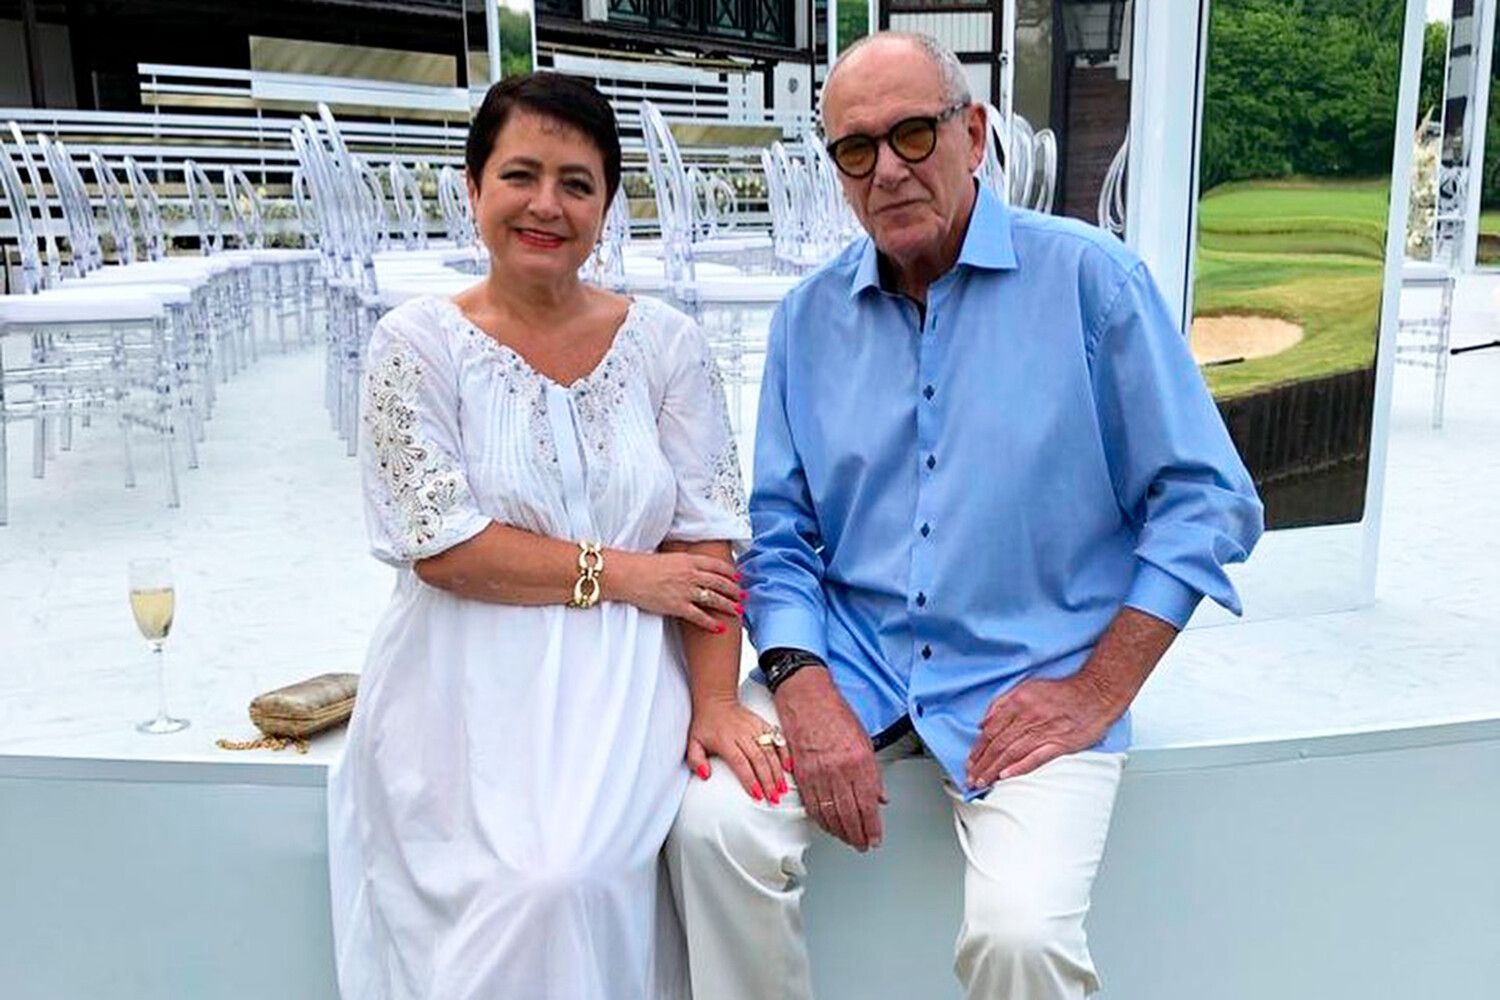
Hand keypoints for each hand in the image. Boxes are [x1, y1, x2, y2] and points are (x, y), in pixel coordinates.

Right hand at [610, 550, 743, 631]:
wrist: (628, 574)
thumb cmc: (642, 565)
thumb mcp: (668, 557)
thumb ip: (683, 562)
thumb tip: (692, 566)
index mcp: (688, 560)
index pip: (716, 566)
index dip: (729, 572)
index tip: (737, 577)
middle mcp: (690, 575)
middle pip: (719, 583)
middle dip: (734, 590)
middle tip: (743, 596)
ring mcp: (685, 591)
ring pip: (713, 599)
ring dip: (728, 606)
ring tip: (738, 611)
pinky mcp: (677, 606)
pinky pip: (699, 616)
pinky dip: (711, 623)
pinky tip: (719, 627)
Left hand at [685, 699, 791, 803]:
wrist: (716, 700)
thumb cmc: (705, 724)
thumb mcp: (693, 742)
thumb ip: (696, 760)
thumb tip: (705, 775)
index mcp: (725, 741)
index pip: (740, 763)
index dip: (750, 780)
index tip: (757, 795)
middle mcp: (742, 735)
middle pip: (758, 760)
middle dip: (768, 781)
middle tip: (774, 798)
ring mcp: (754, 729)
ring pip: (770, 752)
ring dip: (777, 772)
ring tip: (782, 788)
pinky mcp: (762, 724)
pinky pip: (776, 739)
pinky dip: (784, 752)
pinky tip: (789, 767)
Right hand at [774, 668, 886, 851]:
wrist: (807, 701)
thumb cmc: (835, 715)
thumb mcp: (865, 741)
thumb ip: (873, 773)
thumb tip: (879, 797)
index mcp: (859, 762)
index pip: (868, 805)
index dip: (872, 827)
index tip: (875, 838)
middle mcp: (839, 770)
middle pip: (850, 814)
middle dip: (858, 835)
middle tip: (863, 844)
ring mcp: (819, 774)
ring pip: (830, 814)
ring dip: (841, 832)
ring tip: (848, 839)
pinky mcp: (803, 775)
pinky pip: (812, 805)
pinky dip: (821, 820)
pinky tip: (828, 826)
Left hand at [965, 674, 1118, 788]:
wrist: (1095, 694)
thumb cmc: (1062, 692)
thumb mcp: (1027, 687)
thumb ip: (1003, 704)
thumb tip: (984, 722)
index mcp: (1018, 703)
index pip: (991, 730)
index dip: (978, 748)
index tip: (970, 761)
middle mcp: (1028, 718)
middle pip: (998, 745)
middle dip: (982, 764)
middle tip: (970, 778)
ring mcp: (1044, 732)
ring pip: (1012, 754)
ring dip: (994, 769)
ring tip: (982, 782)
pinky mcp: (1060, 744)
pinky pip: (1036, 758)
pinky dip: (1019, 768)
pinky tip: (1005, 777)